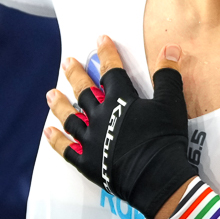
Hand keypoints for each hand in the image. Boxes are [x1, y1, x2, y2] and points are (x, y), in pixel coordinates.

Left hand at [44, 35, 198, 218]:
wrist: (157, 178)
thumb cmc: (165, 139)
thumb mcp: (171, 104)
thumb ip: (168, 75)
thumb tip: (170, 48)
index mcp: (120, 100)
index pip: (111, 70)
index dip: (107, 54)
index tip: (100, 39)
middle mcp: (100, 116)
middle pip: (85, 91)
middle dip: (75, 75)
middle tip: (67, 62)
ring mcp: (90, 139)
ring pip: (71, 117)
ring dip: (60, 105)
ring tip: (51, 94)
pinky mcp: (86, 162)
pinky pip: (67, 149)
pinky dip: (56, 140)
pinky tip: (48, 131)